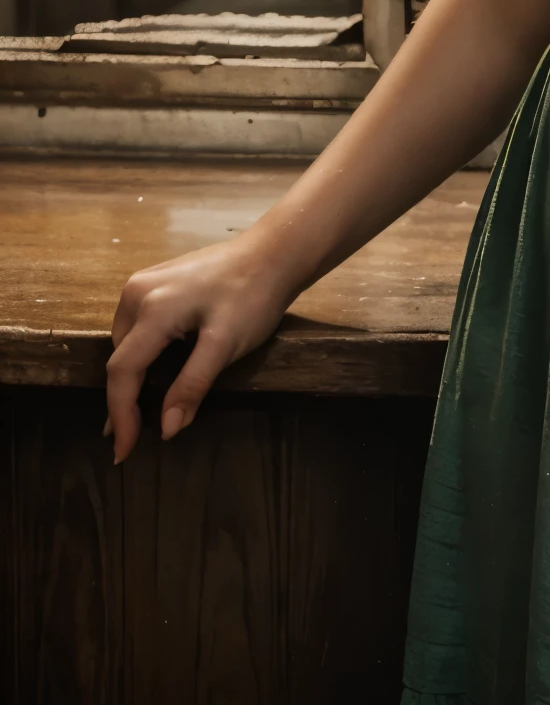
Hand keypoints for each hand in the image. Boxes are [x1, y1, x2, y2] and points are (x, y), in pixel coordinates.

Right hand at [105, 235, 291, 462]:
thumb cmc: (253, 297)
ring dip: (132, 375)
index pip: (122, 372)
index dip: (121, 416)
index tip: (123, 452)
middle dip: (124, 399)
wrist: (273, 252)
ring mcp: (144, 282)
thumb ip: (192, 386)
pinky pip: (137, 325)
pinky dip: (141, 352)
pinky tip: (155, 367)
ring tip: (140, 408)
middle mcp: (137, 292)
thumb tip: (165, 429)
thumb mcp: (225, 345)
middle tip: (132, 435)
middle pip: (121, 357)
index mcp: (151, 309)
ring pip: (126, 342)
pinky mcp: (156, 280)